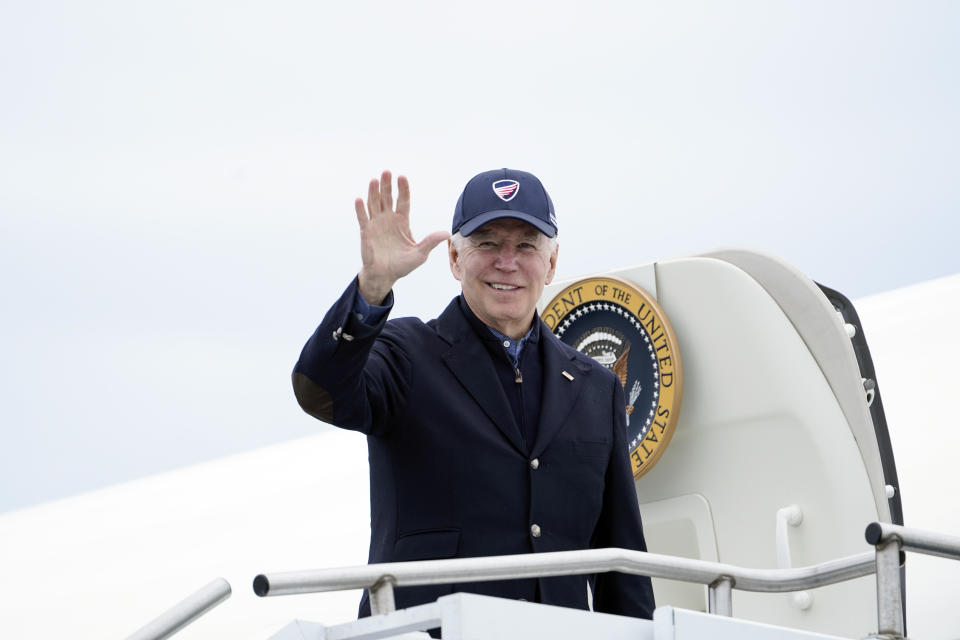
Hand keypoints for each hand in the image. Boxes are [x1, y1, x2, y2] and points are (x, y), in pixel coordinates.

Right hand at [355, 170, 448, 304]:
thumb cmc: (402, 265)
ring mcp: (376, 224)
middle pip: (387, 198)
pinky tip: (359, 199)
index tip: (402, 177)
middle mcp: (388, 219)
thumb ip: (430, 242)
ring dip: (373, 192)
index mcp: (402, 221)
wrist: (385, 275)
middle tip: (386, 171)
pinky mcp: (366, 233)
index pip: (403, 201)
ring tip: (374, 180)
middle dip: (387, 185)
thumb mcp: (420, 254)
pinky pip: (363, 219)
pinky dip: (361, 209)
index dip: (403, 189)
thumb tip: (447, 233)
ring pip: (374, 204)